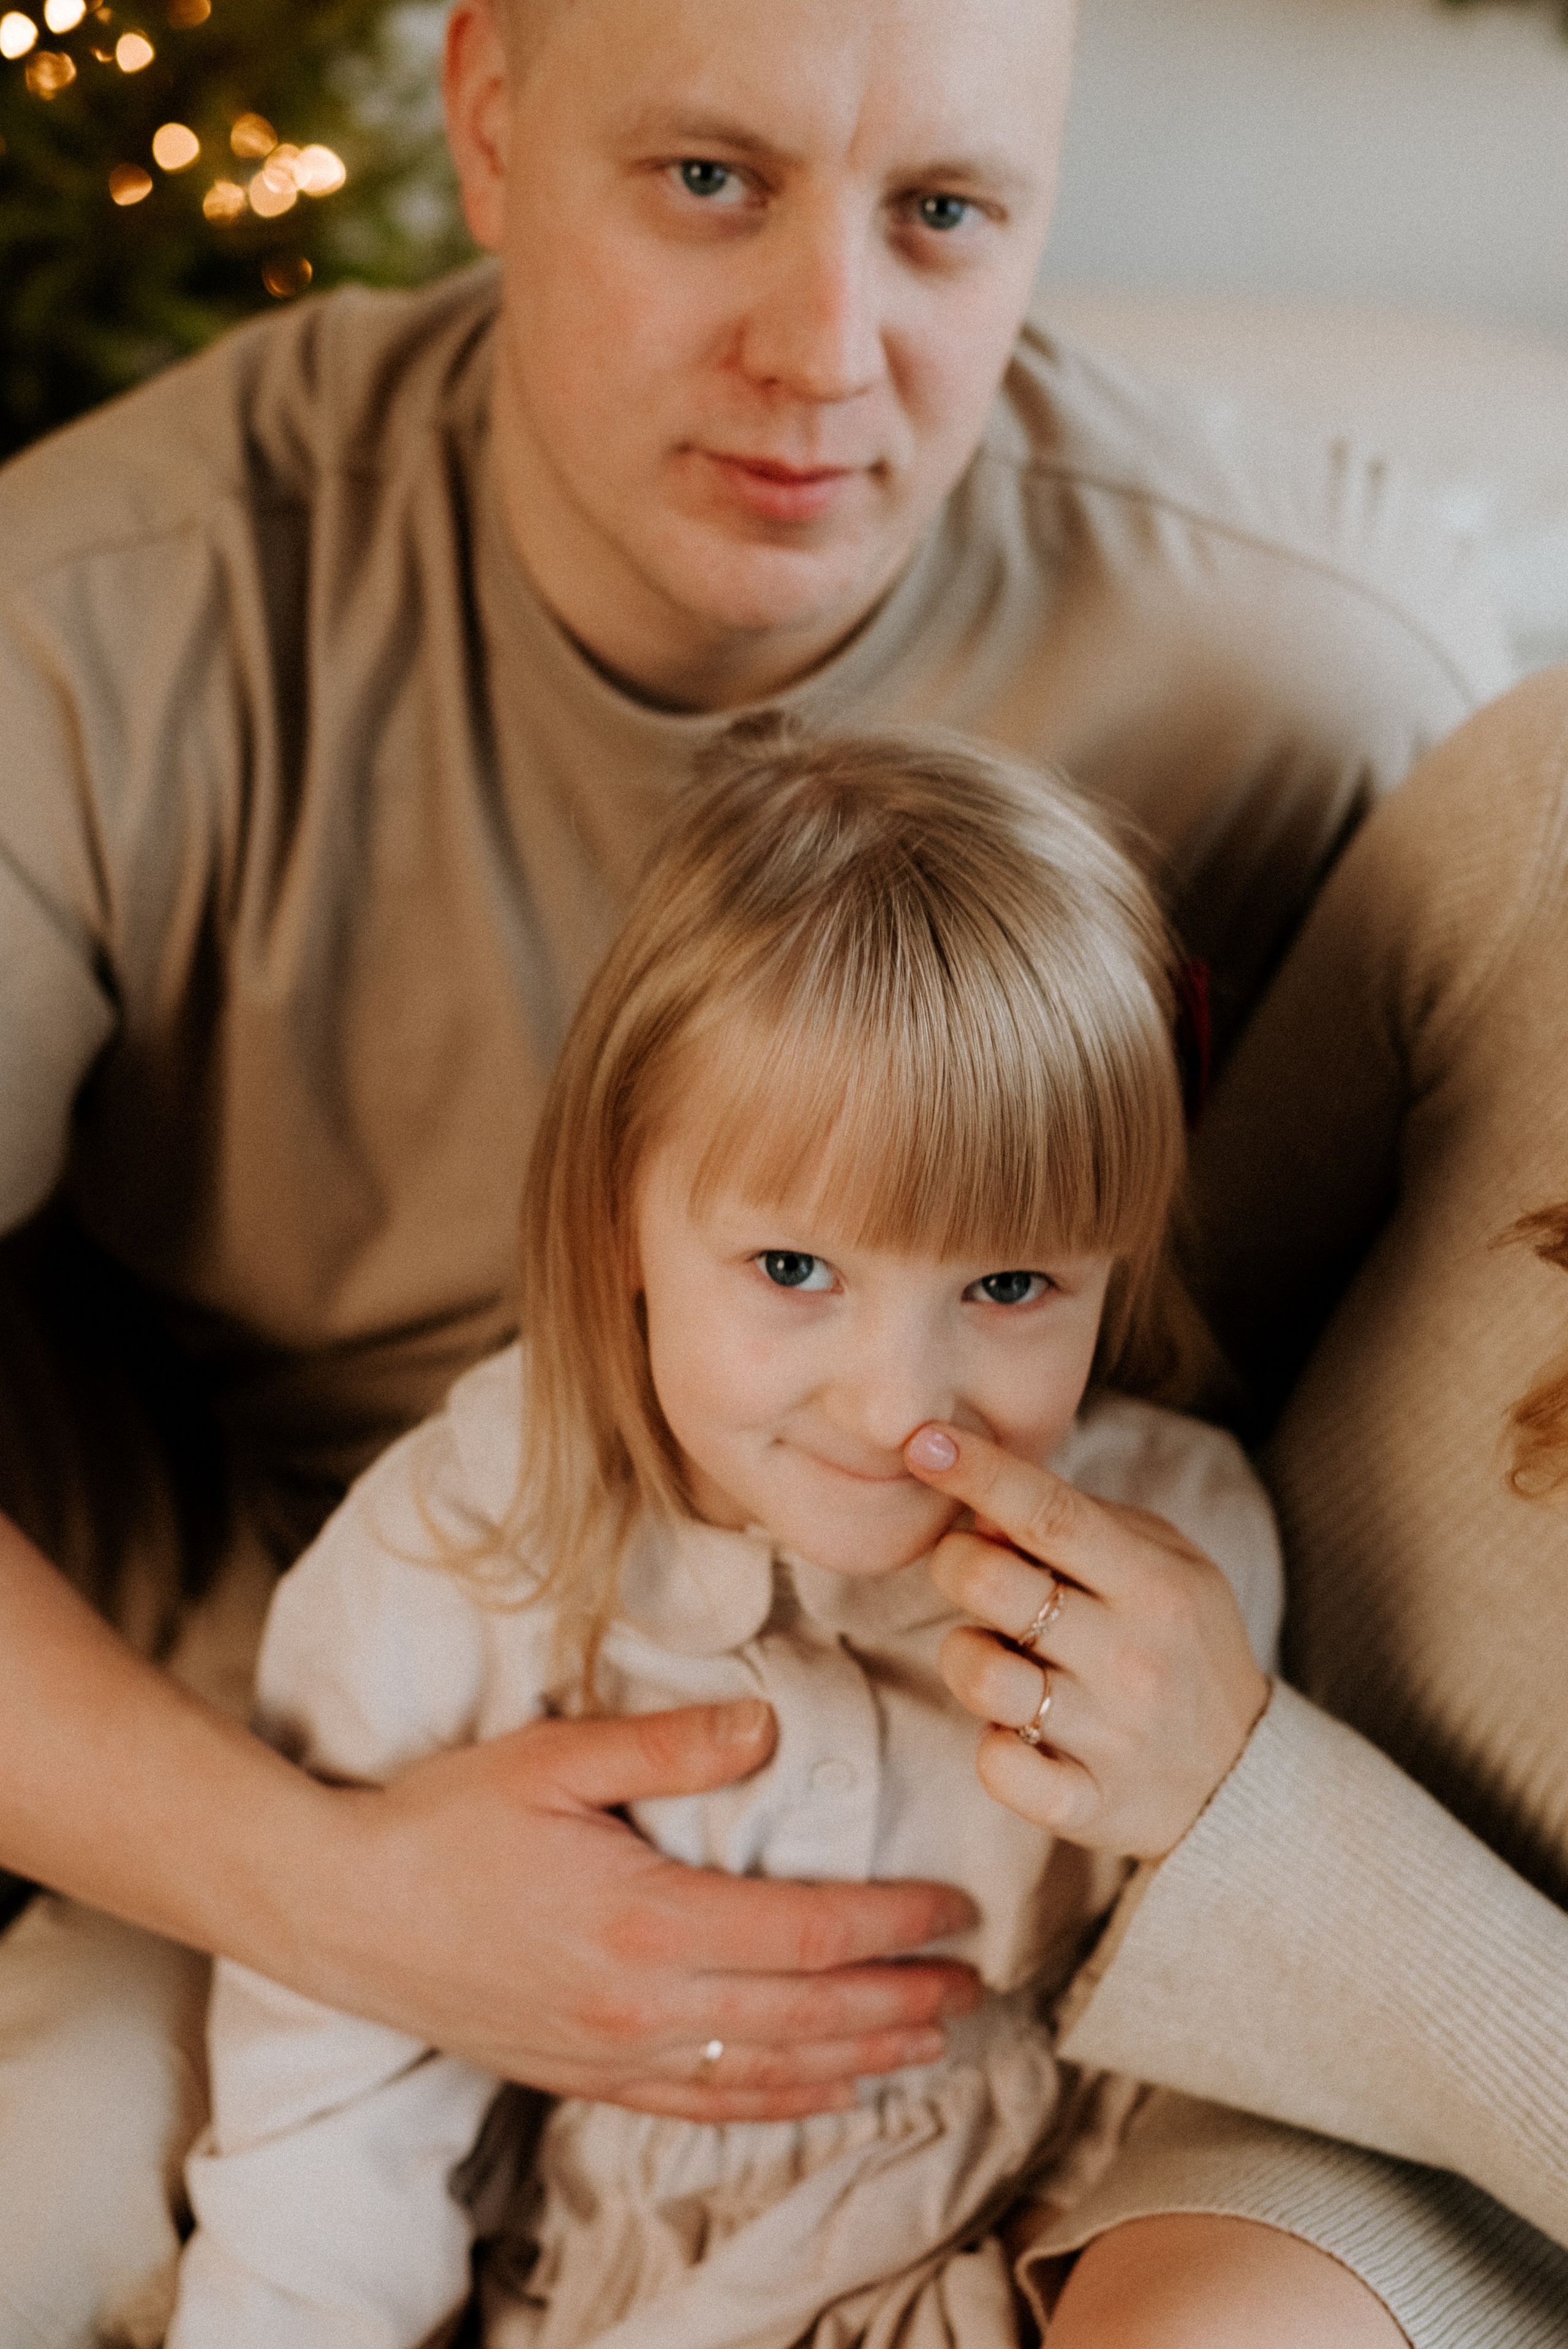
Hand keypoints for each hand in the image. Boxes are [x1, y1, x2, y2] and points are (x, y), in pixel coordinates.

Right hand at [307, 1700, 981, 2120]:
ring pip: (767, 2074)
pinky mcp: (583, 2076)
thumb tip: (767, 1727)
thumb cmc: (445, 1822)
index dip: (894, 1927)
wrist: (341, 1912)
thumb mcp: (554, 1758)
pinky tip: (822, 2093)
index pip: (807, 1936)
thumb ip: (670, 1746)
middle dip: (902, 2003)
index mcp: (644, 1921)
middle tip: (976, 1985)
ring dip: (859, 2060)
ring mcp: (612, 2053)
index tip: (956, 1910)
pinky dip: (777, 2103)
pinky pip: (702, 2105)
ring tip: (929, 2042)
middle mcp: (641, 2006)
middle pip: (806, 2018)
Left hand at [904, 1425, 1268, 1858]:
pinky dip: (989, 1748)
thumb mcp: (1164, 1565)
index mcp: (1154, 1585)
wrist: (1244, 1779)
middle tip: (969, 1571)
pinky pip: (1000, 1769)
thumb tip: (985, 1508)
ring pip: (982, 1675)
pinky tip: (1011, 1732)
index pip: (1051, 1514)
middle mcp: (1133, 1657)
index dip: (979, 1473)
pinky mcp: (1089, 1804)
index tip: (922, 1442)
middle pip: (994, 1585)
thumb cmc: (1183, 1647)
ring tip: (995, 1655)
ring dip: (964, 1656)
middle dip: (955, 1563)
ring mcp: (1111, 1736)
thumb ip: (1081, 1523)